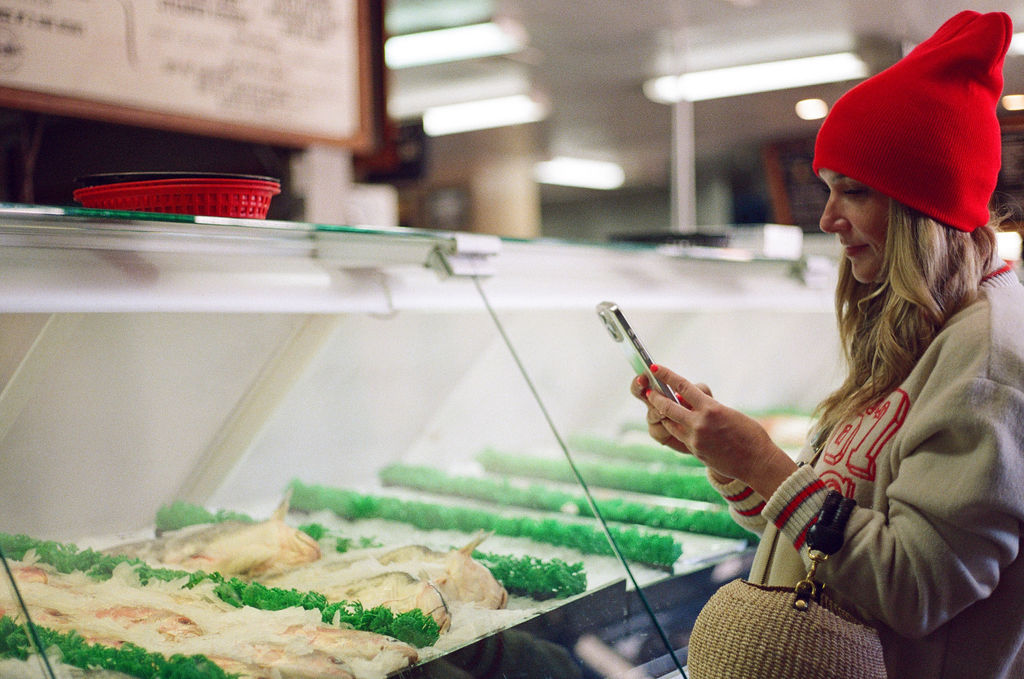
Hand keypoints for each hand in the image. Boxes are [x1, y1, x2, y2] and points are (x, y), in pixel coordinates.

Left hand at [634, 365, 796, 498]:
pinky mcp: (694, 450)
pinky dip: (673, 427)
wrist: (757, 462)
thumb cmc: (750, 434)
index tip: (655, 368)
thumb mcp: (729, 413)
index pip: (683, 387)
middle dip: (655, 397)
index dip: (667, 376)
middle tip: (648, 390)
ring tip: (657, 406)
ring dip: (663, 413)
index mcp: (711, 408)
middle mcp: (700, 423)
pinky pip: (678, 435)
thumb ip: (709, 407)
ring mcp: (695, 438)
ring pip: (669, 422)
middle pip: (668, 406)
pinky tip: (671, 422)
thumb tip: (692, 404)